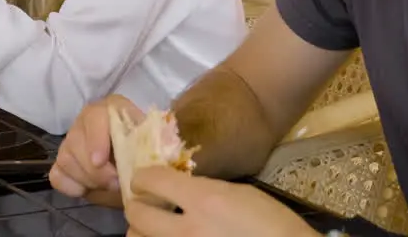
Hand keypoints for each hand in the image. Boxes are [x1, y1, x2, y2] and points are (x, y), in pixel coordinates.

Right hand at [50, 95, 142, 207]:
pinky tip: (87, 189)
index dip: (96, 138)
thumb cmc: (145, 148)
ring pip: (65, 159)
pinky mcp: (62, 162)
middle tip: (116, 184)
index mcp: (111, 108)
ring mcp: (70, 141)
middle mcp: (86, 120)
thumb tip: (151, 155)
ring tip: (107, 186)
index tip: (100, 161)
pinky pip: (57, 175)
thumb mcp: (151, 143)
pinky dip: (71, 186)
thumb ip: (150, 145)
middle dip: (95, 170)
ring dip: (87, 179)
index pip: (95, 116)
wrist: (136, 161)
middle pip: (76, 141)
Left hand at [124, 167, 319, 236]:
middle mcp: (186, 230)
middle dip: (136, 204)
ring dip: (141, 231)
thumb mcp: (239, 194)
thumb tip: (179, 189)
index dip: (143, 176)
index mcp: (203, 201)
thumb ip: (204, 191)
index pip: (153, 180)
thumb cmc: (271, 222)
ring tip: (154, 227)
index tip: (143, 178)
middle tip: (144, 203)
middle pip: (136, 215)